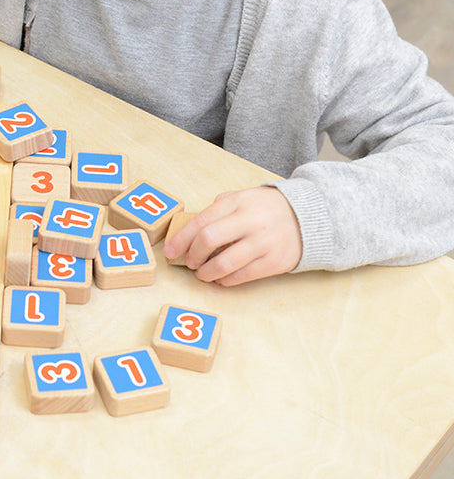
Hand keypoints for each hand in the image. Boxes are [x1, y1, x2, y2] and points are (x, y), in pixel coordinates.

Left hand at [163, 187, 301, 285]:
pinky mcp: (275, 262)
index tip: (170, 250)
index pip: (201, 221)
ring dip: (206, 272)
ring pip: (225, 263)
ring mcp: (263, 242)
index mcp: (237, 202)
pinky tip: (220, 279)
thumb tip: (191, 228)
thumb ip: (218, 208)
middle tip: (188, 262)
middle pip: (209, 239)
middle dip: (192, 254)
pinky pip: (243, 276)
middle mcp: (249, 221)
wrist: (308, 217)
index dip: (181, 238)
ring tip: (202, 274)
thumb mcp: (242, 197)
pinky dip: (226, 280)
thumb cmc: (266, 208)